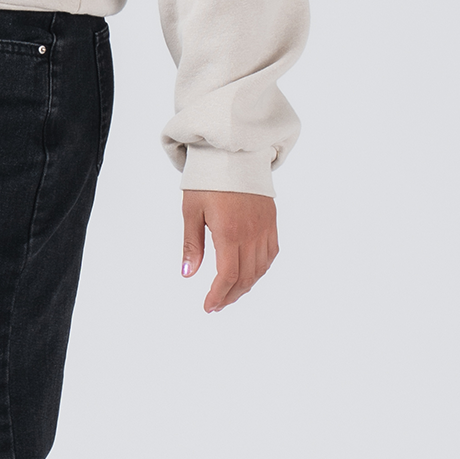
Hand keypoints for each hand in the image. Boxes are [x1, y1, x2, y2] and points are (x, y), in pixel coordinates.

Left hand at [181, 190, 277, 312]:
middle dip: (230, 295)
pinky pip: (271, 253)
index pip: (227, 276)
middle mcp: (251, 233)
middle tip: (216, 304)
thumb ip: (192, 244)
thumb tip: (188, 273)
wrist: (233, 152)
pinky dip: (262, 268)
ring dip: (246, 285)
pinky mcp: (271, 220)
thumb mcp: (192, 210)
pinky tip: (251, 273)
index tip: (209, 306)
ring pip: (260, 268)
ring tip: (230, 292)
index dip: (218, 295)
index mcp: (229, 232)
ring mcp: (264, 227)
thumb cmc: (208, 179)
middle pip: (245, 277)